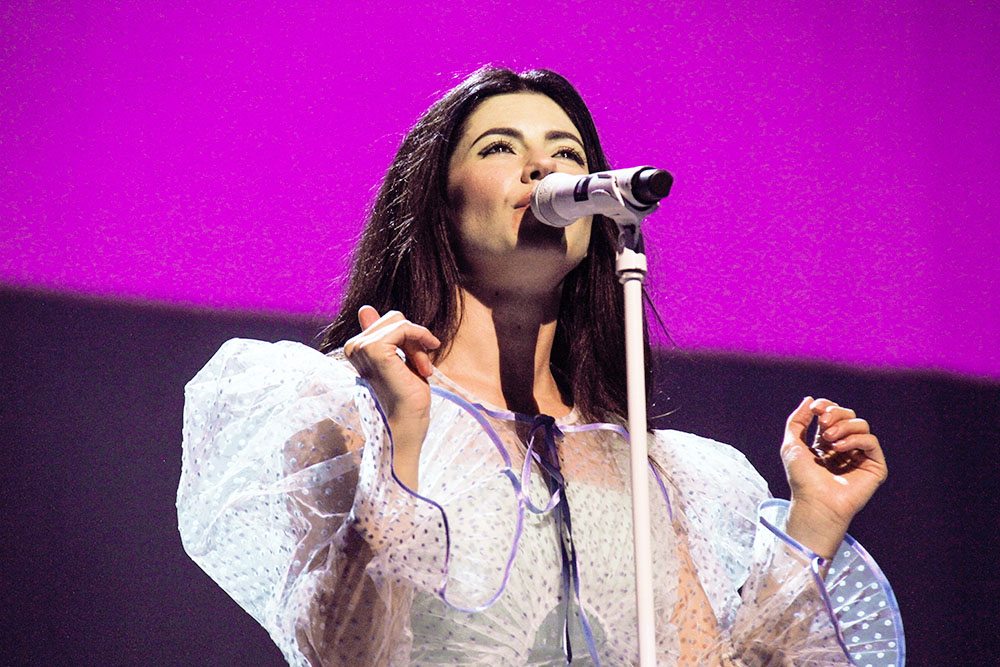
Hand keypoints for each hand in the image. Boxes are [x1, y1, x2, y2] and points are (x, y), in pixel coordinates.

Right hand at [343, 306, 440, 488]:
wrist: (407, 425)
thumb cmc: (406, 398)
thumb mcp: (398, 360)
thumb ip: (384, 336)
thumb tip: (365, 309)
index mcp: (356, 349)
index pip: (387, 322)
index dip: (410, 338)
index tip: (421, 360)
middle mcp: (353, 346)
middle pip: (394, 318)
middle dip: (415, 339)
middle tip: (423, 367)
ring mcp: (362, 347)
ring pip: (400, 322)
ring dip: (419, 344)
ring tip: (424, 369)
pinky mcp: (375, 349)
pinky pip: (404, 327)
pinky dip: (421, 340)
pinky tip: (425, 366)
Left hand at [781, 397, 887, 559]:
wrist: (814, 503)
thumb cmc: (802, 479)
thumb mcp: (792, 445)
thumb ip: (797, 421)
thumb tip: (809, 400)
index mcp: (826, 442)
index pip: (833, 413)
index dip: (826, 405)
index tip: (815, 408)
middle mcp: (844, 447)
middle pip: (848, 415)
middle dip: (835, 414)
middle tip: (823, 424)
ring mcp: (860, 456)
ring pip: (861, 425)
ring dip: (844, 426)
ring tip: (829, 440)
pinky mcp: (874, 466)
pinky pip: (871, 441)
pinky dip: (855, 439)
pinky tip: (839, 448)